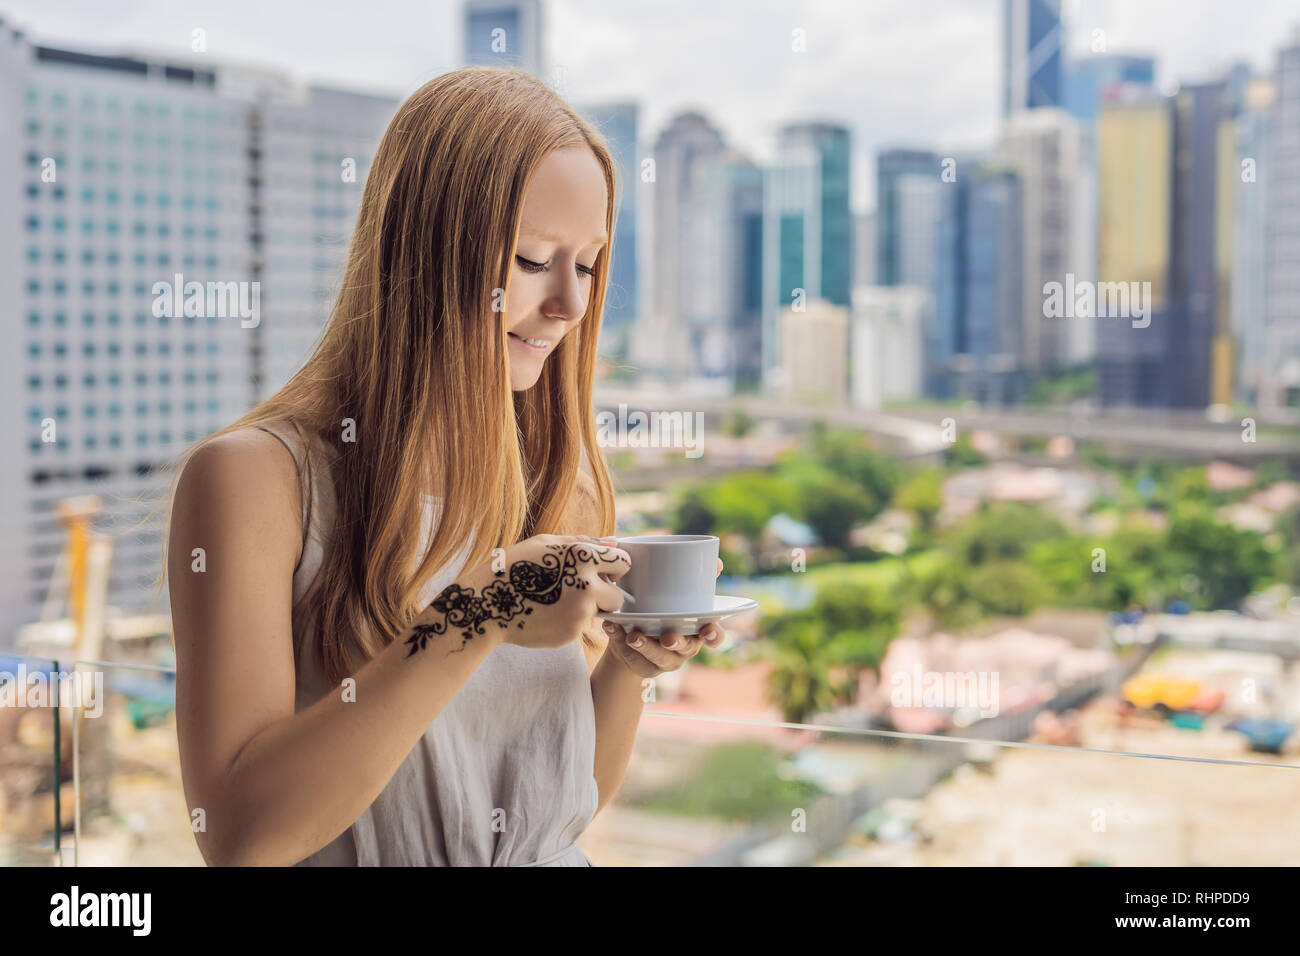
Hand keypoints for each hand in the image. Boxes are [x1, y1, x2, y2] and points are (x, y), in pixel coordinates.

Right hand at [406, 534, 629, 654]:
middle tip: (584, 592)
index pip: (623, 561)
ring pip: (598, 614)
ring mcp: (579, 613)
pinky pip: (579, 627)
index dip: (617, 567)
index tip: (607, 571)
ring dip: (586, 609)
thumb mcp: (546, 544)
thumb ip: (584, 541)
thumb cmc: (514, 567)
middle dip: (607, 595)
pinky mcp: (570, 634)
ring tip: (556, 602)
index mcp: (582, 556)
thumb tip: (614, 541)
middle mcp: (586, 585)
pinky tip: (546, 614)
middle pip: (619, 597)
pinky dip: (568, 622)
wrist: (486, 604)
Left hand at [601, 557, 725, 678]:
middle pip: (684, 647)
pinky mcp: (642, 664)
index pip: (714, 637)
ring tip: (632, 635)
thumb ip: (698, 577)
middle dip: (676, 642)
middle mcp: (684, 647)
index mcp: (697, 628)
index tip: (707, 628)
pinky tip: (611, 625)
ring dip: (645, 645)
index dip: (714, 635)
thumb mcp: (679, 593)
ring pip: (657, 656)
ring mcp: (664, 659)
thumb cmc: (665, 608)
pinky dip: (619, 639)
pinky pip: (630, 655)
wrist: (639, 633)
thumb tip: (719, 563)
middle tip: (667, 637)